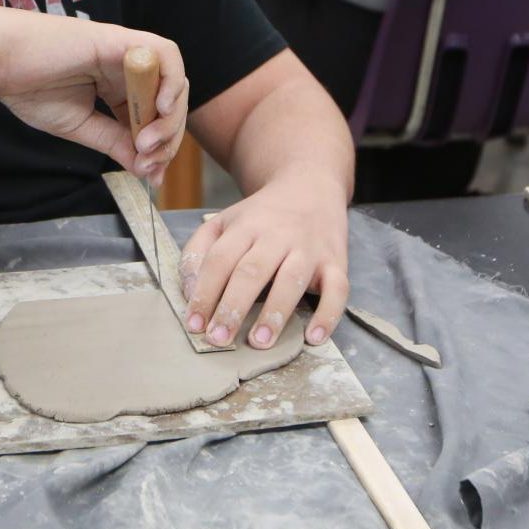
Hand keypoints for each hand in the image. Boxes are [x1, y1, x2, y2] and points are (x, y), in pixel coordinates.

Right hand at [0, 7, 188, 183]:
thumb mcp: (80, 127)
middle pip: (170, 101)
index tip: (151, 174)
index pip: (154, 117)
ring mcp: (126, 52)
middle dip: (168, 137)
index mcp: (116, 87)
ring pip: (173, 81)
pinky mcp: (121, 40)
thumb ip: (115, 143)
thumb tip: (147, 169)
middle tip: (150, 162)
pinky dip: (171, 82)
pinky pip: (165, 55)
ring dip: (169, 117)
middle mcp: (126, 69)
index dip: (160, 147)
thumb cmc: (30, 88)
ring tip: (148, 143)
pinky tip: (158, 110)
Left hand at [179, 171, 347, 348]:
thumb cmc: (260, 216)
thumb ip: (200, 251)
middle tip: (219, 339)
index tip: (194, 324)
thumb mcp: (224, 222)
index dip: (205, 292)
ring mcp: (309, 248)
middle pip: (252, 271)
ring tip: (258, 342)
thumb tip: (189, 291)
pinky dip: (328, 315)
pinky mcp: (336, 261)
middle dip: (233, 307)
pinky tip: (313, 338)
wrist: (309, 187)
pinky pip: (338, 289)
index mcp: (245, 226)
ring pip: (292, 280)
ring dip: (275, 313)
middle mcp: (277, 235)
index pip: (219, 260)